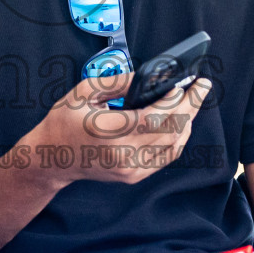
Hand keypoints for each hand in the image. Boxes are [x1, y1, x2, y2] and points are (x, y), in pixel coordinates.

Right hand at [24, 75, 210, 188]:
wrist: (51, 159)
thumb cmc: (64, 121)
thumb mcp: (82, 92)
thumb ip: (116, 82)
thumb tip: (148, 77)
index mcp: (108, 132)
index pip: (155, 118)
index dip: (174, 100)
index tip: (184, 82)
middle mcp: (123, 155)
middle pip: (171, 131)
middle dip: (190, 105)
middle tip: (202, 85)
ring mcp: (131, 169)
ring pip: (174, 146)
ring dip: (188, 121)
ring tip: (193, 99)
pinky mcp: (134, 175)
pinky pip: (166, 157)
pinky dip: (179, 138)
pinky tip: (182, 120)